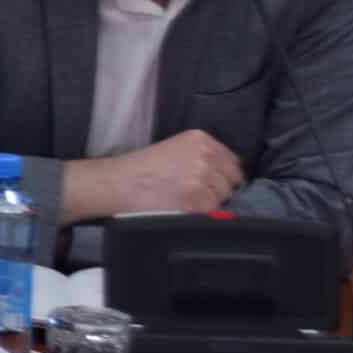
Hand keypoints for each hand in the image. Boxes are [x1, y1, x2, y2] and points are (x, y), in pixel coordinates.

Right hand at [65, 129, 243, 221]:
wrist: (119, 183)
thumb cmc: (141, 168)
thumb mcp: (174, 148)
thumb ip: (201, 155)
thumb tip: (225, 174)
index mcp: (201, 139)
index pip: (233, 161)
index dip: (223, 175)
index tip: (210, 182)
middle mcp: (206, 155)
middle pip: (232, 180)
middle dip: (218, 189)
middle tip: (195, 193)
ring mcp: (203, 178)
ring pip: (224, 197)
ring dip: (210, 202)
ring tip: (185, 200)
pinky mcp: (199, 200)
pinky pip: (213, 211)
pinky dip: (201, 213)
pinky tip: (183, 208)